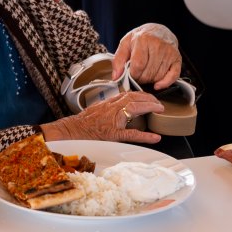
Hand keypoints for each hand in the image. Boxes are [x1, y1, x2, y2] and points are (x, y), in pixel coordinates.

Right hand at [46, 91, 162, 142]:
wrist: (71, 131)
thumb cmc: (81, 123)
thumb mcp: (95, 110)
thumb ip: (107, 107)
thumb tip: (116, 106)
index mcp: (108, 103)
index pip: (128, 94)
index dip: (141, 94)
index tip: (149, 96)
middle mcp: (112, 107)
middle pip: (134, 97)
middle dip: (149, 98)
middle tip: (159, 103)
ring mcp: (113, 119)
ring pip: (134, 108)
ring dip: (149, 107)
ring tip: (159, 110)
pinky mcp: (113, 133)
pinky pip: (132, 134)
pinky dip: (145, 135)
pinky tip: (155, 137)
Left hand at [112, 23, 180, 89]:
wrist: (158, 31)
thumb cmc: (141, 38)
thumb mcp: (125, 44)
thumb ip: (118, 60)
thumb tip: (116, 77)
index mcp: (143, 40)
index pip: (138, 66)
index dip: (133, 75)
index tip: (131, 73)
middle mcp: (158, 45)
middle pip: (148, 73)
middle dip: (141, 79)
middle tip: (139, 74)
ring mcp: (169, 52)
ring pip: (158, 76)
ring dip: (150, 80)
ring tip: (147, 72)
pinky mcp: (177, 58)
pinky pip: (173, 76)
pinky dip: (165, 83)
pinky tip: (158, 84)